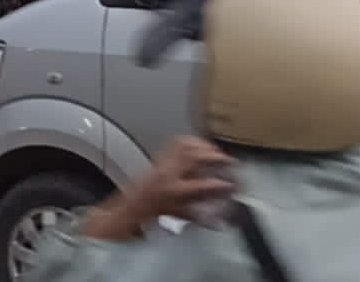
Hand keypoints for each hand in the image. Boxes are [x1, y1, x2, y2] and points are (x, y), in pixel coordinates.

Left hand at [82, 137, 236, 239]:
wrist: (126, 209)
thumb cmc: (149, 217)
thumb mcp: (178, 218)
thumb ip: (200, 215)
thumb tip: (220, 217)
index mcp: (172, 192)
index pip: (202, 186)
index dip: (220, 185)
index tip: (233, 185)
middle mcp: (166, 174)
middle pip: (193, 156)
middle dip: (215, 156)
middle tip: (230, 161)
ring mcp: (160, 163)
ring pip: (185, 145)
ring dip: (205, 146)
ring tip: (218, 152)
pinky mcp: (157, 158)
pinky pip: (176, 143)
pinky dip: (192, 142)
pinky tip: (200, 145)